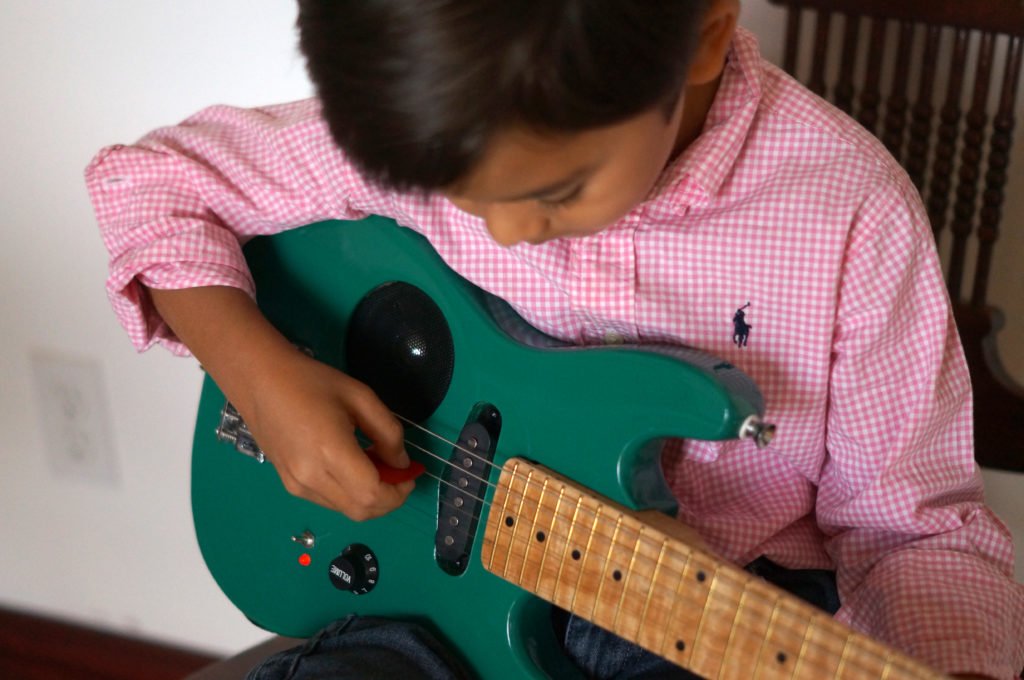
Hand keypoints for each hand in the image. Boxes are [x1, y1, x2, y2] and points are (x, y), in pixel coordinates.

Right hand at [240, 347, 415, 519]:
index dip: (399, 492)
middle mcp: (311, 477)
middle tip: (400, 474)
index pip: (373, 495)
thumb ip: (388, 432)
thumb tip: (401, 463)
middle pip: (361, 511)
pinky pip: (329, 501)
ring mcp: (296, 485)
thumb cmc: (312, 381)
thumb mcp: (361, 397)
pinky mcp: (289, 485)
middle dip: (389, 500)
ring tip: (376, 465)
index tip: (411, 474)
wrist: (260, 380)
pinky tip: (352, 467)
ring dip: (369, 497)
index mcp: (330, 452)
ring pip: (346, 510)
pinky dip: (349, 493)